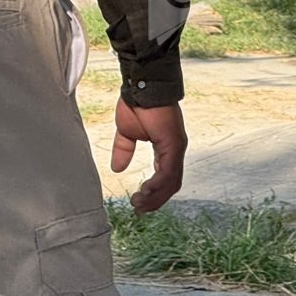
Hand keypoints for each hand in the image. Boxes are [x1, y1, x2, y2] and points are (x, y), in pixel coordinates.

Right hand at [112, 98, 186, 213]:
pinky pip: (169, 171)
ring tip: (138, 204)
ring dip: (156, 197)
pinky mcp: (174, 144)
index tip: (138, 202)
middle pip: (171, 185)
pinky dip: (158, 185)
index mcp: (166, 149)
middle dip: (155, 201)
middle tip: (138, 209)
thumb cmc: (136, 104)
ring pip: (172, 182)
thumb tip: (118, 169)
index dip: (154, 193)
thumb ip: (124, 150)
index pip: (165, 178)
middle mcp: (175, 150)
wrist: (141, 86)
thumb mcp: (126, 133)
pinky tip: (145, 192)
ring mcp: (177, 148)